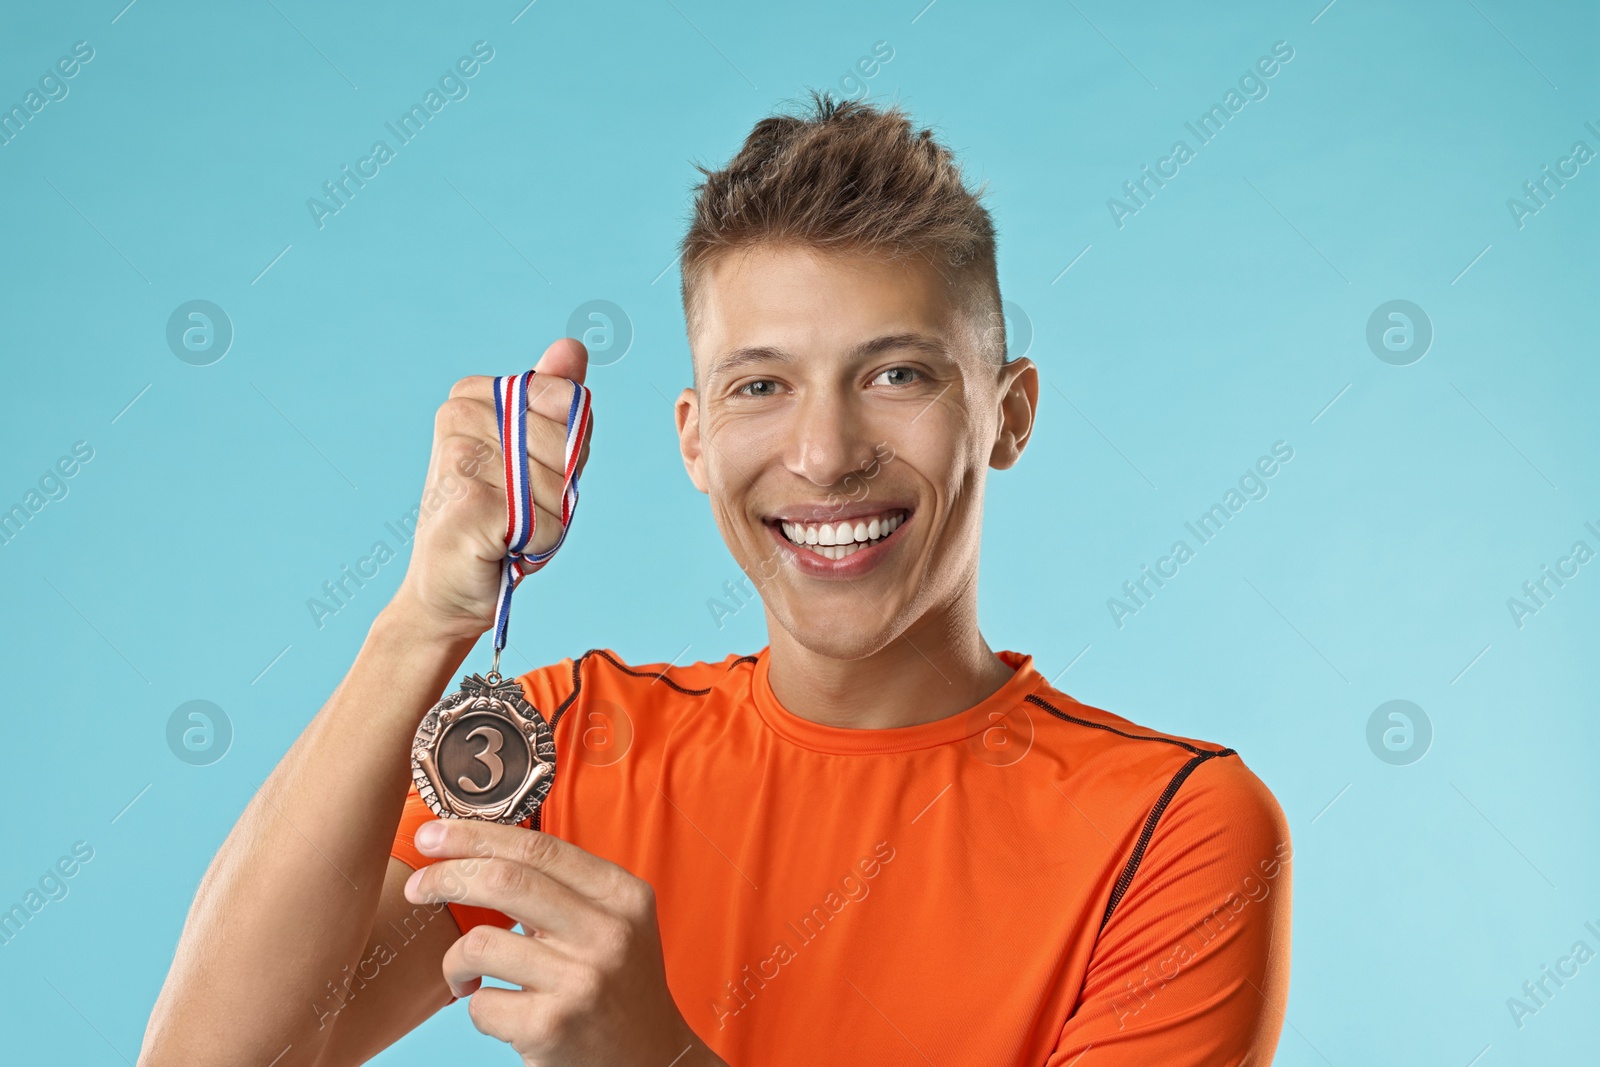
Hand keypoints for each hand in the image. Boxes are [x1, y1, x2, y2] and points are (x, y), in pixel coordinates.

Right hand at [391, 339, 593, 643]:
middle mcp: (460, 416)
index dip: (566, 450)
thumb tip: (573, 347)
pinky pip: (547, 523)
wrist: (448, 588)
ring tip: (510, 527)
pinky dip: (538, 546)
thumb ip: (553, 401)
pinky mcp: (469, 502)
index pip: (568, 403)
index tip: (528, 472)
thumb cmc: (497, 519)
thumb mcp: (534, 453)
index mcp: (472, 395)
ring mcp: (461, 458)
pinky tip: (503, 547)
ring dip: (548, 520)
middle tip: (518, 508)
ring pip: (559, 486)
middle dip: (559, 489)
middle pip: (567, 444)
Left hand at [403, 820, 726, 1066]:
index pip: (537, 848)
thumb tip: (475, 846)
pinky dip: (476, 1007)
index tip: (433, 835)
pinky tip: (500, 1011)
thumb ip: (564, 887)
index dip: (475, 835)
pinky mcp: (553, 1028)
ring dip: (454, 961)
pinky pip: (482, 1004)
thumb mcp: (613, 923)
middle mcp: (608, 933)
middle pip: (504, 881)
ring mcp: (582, 981)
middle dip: (445, 877)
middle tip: (417, 887)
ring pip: (480, 945)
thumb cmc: (616, 986)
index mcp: (622, 896)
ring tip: (464, 975)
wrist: (651, 1060)